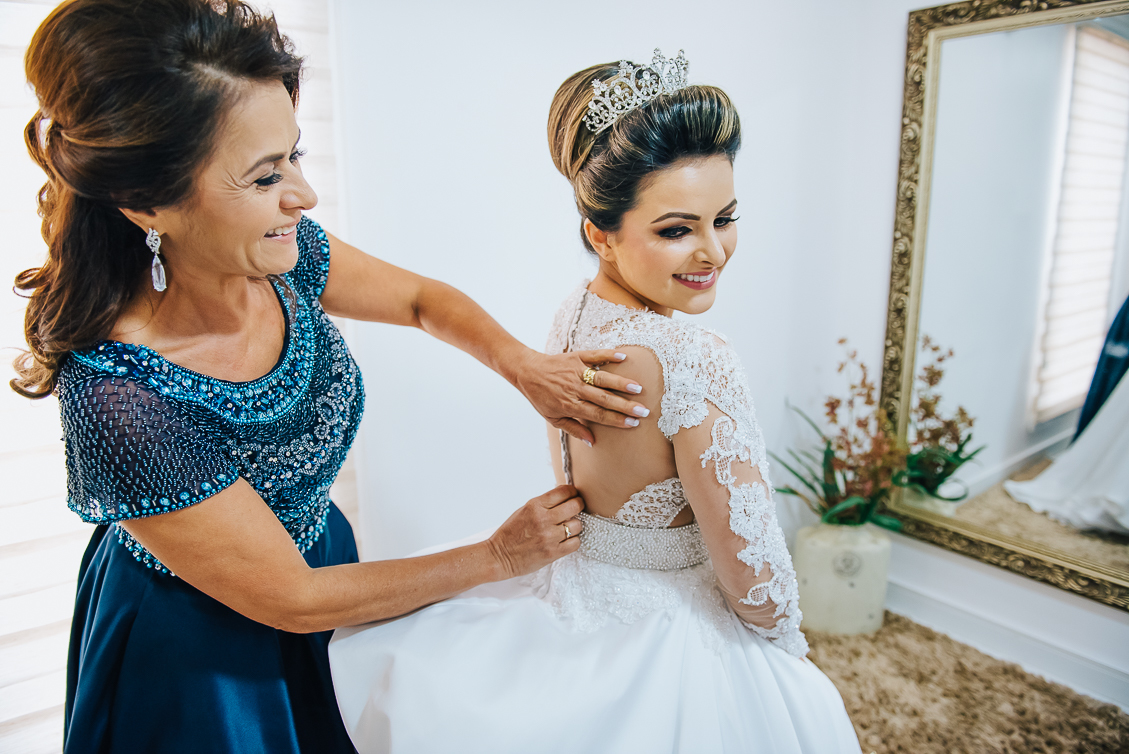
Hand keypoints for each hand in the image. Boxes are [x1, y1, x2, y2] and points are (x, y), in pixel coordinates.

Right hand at [486, 485, 584, 579]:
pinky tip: (566, 540)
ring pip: (578, 525)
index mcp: (535, 505)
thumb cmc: (511, 533)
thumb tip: (565, 495)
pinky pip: (575, 543)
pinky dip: (573, 541)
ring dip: (575, 526)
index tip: (574, 495)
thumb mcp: (524, 510)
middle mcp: (543, 519)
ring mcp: (549, 537)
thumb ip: (544, 504)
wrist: (499, 556)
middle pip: (575, 506)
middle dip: (578, 505)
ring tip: (568, 528)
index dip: (573, 492)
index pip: (564, 491)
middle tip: (577, 509)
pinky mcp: (553, 552)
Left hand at [513, 349, 647, 444]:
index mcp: (569, 405)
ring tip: (638, 388)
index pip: (597, 415)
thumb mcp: (553, 418)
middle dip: (625, 406)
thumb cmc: (541, 397)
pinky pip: (595, 355)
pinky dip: (609, 355)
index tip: (633, 423)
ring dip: (621, 383)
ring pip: (602, 378)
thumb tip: (593, 443)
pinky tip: (624, 357)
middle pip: (604, 399)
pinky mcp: (576, 357)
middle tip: (644, 411)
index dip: (616, 420)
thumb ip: (574, 430)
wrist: (527, 371)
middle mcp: (574, 389)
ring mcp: (575, 372)